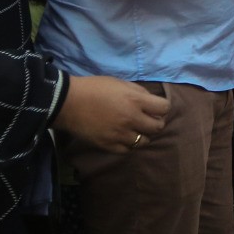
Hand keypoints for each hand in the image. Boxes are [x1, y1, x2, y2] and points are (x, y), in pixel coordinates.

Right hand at [53, 76, 169, 152]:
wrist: (68, 103)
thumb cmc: (95, 88)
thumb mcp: (121, 83)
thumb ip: (139, 92)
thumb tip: (151, 102)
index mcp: (136, 101)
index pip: (164, 108)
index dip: (162, 108)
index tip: (156, 108)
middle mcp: (131, 119)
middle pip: (157, 127)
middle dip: (156, 123)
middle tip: (148, 120)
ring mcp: (120, 134)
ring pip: (144, 142)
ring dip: (143, 135)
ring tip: (135, 129)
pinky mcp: (108, 145)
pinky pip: (127, 150)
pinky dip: (128, 144)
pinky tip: (124, 137)